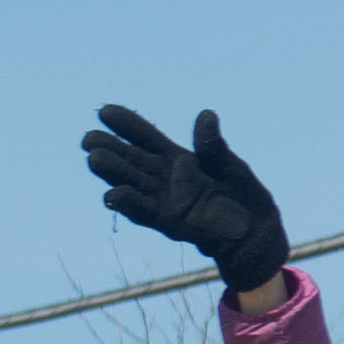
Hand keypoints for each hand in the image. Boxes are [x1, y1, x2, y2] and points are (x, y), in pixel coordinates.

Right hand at [82, 104, 293, 299]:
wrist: (254, 232)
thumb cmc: (242, 194)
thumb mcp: (230, 166)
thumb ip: (213, 146)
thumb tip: (206, 115)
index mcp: (176, 157)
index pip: (145, 136)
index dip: (126, 124)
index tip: (105, 111)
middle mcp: (162, 177)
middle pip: (127, 158)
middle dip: (107, 147)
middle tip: (89, 138)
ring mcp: (161, 199)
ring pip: (128, 182)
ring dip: (111, 172)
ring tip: (94, 158)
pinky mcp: (166, 221)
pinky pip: (142, 211)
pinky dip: (128, 203)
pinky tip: (113, 194)